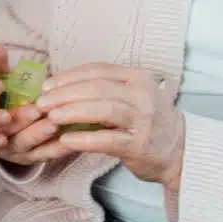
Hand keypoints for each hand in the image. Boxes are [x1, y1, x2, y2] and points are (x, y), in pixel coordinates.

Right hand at [0, 42, 72, 166]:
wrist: (13, 118)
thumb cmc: (6, 95)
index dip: (13, 115)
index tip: (28, 105)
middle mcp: (3, 142)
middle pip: (16, 137)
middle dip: (29, 125)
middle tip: (43, 113)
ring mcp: (21, 152)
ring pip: (32, 149)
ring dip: (44, 137)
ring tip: (56, 124)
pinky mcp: (37, 157)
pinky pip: (48, 156)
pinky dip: (60, 149)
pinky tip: (72, 139)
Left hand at [36, 63, 185, 190]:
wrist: (180, 151)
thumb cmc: (148, 122)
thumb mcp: (133, 96)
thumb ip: (105, 89)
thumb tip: (60, 86)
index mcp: (138, 77)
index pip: (98, 71)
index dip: (69, 76)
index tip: (47, 85)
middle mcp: (143, 95)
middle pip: (97, 88)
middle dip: (65, 93)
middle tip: (42, 102)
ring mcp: (144, 120)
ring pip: (103, 109)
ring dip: (72, 111)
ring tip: (51, 116)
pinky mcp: (141, 145)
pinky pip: (108, 139)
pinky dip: (85, 139)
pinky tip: (66, 140)